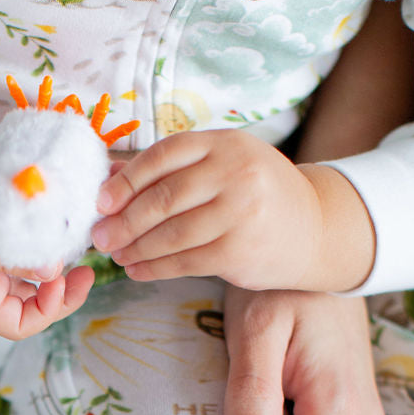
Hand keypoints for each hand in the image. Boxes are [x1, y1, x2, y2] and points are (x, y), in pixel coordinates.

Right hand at [0, 122, 94, 338]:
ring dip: (57, 244)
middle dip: (62, 281)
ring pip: (37, 255)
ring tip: (75, 224)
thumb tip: (54, 270)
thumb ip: (4, 253)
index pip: (18, 322)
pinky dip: (46, 214)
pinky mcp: (0, 212)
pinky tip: (60, 199)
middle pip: (35, 294)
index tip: (62, 279)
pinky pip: (30, 223)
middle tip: (85, 255)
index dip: (47, 311)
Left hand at [91, 130, 374, 293]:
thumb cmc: (256, 195)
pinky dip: (154, 269)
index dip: (127, 179)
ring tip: (116, 255)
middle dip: (124, 221)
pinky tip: (137, 271)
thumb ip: (173, 169)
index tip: (101, 201)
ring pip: (171, 234)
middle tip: (99, 236)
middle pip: (164, 198)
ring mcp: (240, 213)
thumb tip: (109, 177)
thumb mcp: (223, 166)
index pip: (164, 155)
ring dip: (135, 248)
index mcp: (225, 143)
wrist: (314, 228)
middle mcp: (235, 173)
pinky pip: (184, 262)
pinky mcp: (239, 251)